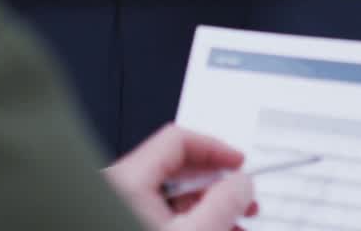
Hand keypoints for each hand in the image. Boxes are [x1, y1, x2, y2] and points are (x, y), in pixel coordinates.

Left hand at [104, 124, 256, 230]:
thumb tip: (241, 183)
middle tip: (241, 196)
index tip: (237, 162)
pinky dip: (191, 219)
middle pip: (177, 167)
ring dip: (209, 204)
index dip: (214, 148)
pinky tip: (215, 228)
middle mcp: (119, 188)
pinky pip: (162, 212)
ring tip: (234, 220)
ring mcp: (121, 206)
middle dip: (217, 183)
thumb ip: (224, 203)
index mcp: (126, 180)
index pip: (177, 139)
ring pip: (172, 194)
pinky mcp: (125, 221)